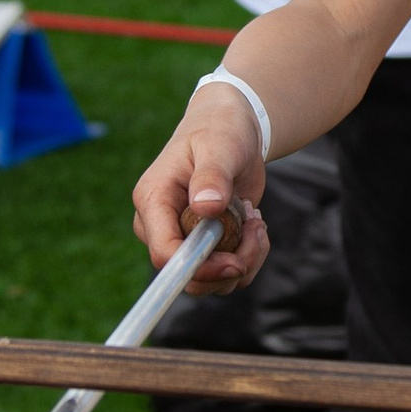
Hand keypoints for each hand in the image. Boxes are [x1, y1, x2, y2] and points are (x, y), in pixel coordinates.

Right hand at [132, 90, 268, 289]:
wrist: (230, 132)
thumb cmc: (220, 130)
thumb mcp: (219, 146)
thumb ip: (212, 176)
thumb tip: (205, 208)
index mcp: (153, 200)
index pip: (164, 253)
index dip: (199, 267)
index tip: (236, 262)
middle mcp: (160, 226)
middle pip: (189, 275)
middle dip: (231, 263)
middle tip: (257, 227)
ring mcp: (181, 239)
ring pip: (212, 280)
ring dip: (246, 257)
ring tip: (256, 219)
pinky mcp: (203, 246)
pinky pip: (226, 272)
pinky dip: (249, 255)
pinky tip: (253, 223)